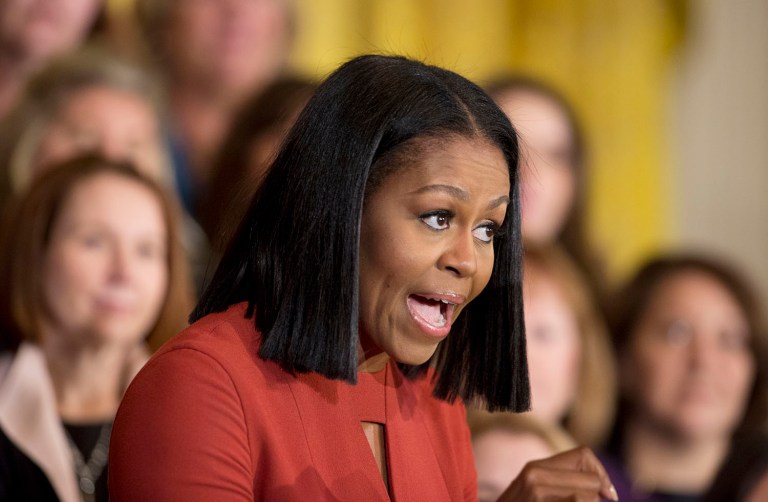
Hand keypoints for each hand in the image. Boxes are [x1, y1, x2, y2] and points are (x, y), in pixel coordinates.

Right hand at [497, 447, 618, 500]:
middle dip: (597, 497)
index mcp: (535, 468)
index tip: (607, 495)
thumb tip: (607, 492)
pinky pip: (577, 501)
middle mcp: (534, 473)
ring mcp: (535, 490)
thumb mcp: (535, 494)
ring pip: (587, 495)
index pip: (584, 454)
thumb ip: (560, 485)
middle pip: (590, 478)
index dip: (601, 474)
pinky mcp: (537, 501)